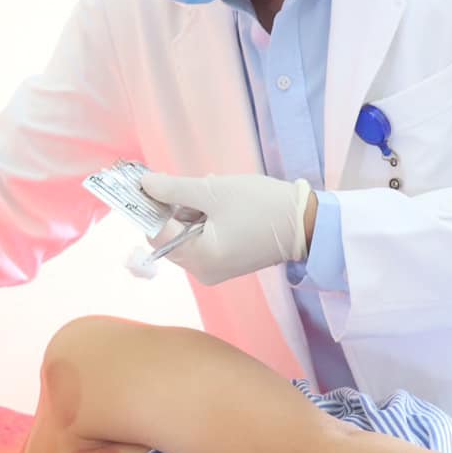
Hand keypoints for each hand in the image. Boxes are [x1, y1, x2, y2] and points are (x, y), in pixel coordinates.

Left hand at [138, 173, 313, 285]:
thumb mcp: (214, 191)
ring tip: (214, 189)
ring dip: (192, 209)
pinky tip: (221, 202)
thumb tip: (144, 184)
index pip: (156, 232)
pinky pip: (202, 239)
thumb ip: (174, 189)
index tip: (144, 182)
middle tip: (191, 183)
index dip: (148, 206)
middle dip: (174, 207)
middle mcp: (202, 271)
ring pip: (185, 235)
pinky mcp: (226, 263)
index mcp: (198, 258)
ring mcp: (214, 269)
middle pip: (169, 235)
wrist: (307, 223)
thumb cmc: (261, 206)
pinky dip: (204, 219)